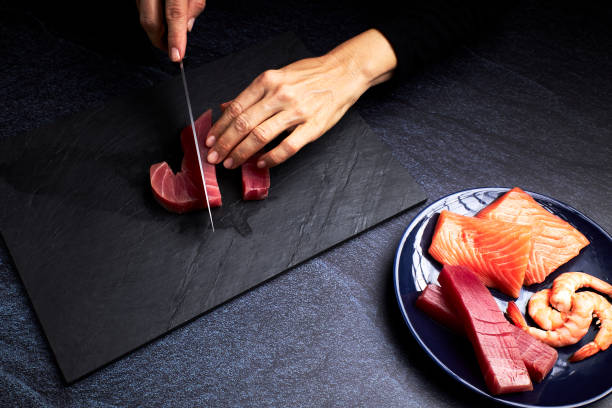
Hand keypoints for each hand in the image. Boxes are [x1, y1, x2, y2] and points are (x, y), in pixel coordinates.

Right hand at [136, 0, 205, 60]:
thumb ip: (194, 6)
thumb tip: (187, 27)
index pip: (174, 15)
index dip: (175, 38)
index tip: (176, 56)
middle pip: (151, 22)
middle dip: (161, 42)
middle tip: (173, 50)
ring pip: (144, 18)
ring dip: (157, 32)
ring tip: (169, 35)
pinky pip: (141, 11)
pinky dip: (152, 20)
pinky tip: (161, 21)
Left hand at [205, 29, 397, 168]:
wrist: (343, 73)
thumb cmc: (310, 75)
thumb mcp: (277, 76)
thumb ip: (253, 93)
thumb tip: (226, 107)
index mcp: (268, 81)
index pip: (236, 108)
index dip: (220, 127)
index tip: (210, 140)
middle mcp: (279, 95)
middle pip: (244, 124)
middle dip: (225, 144)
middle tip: (214, 157)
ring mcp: (296, 112)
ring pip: (260, 136)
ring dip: (241, 153)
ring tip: (231, 163)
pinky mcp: (312, 127)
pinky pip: (287, 147)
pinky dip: (271, 158)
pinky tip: (260, 163)